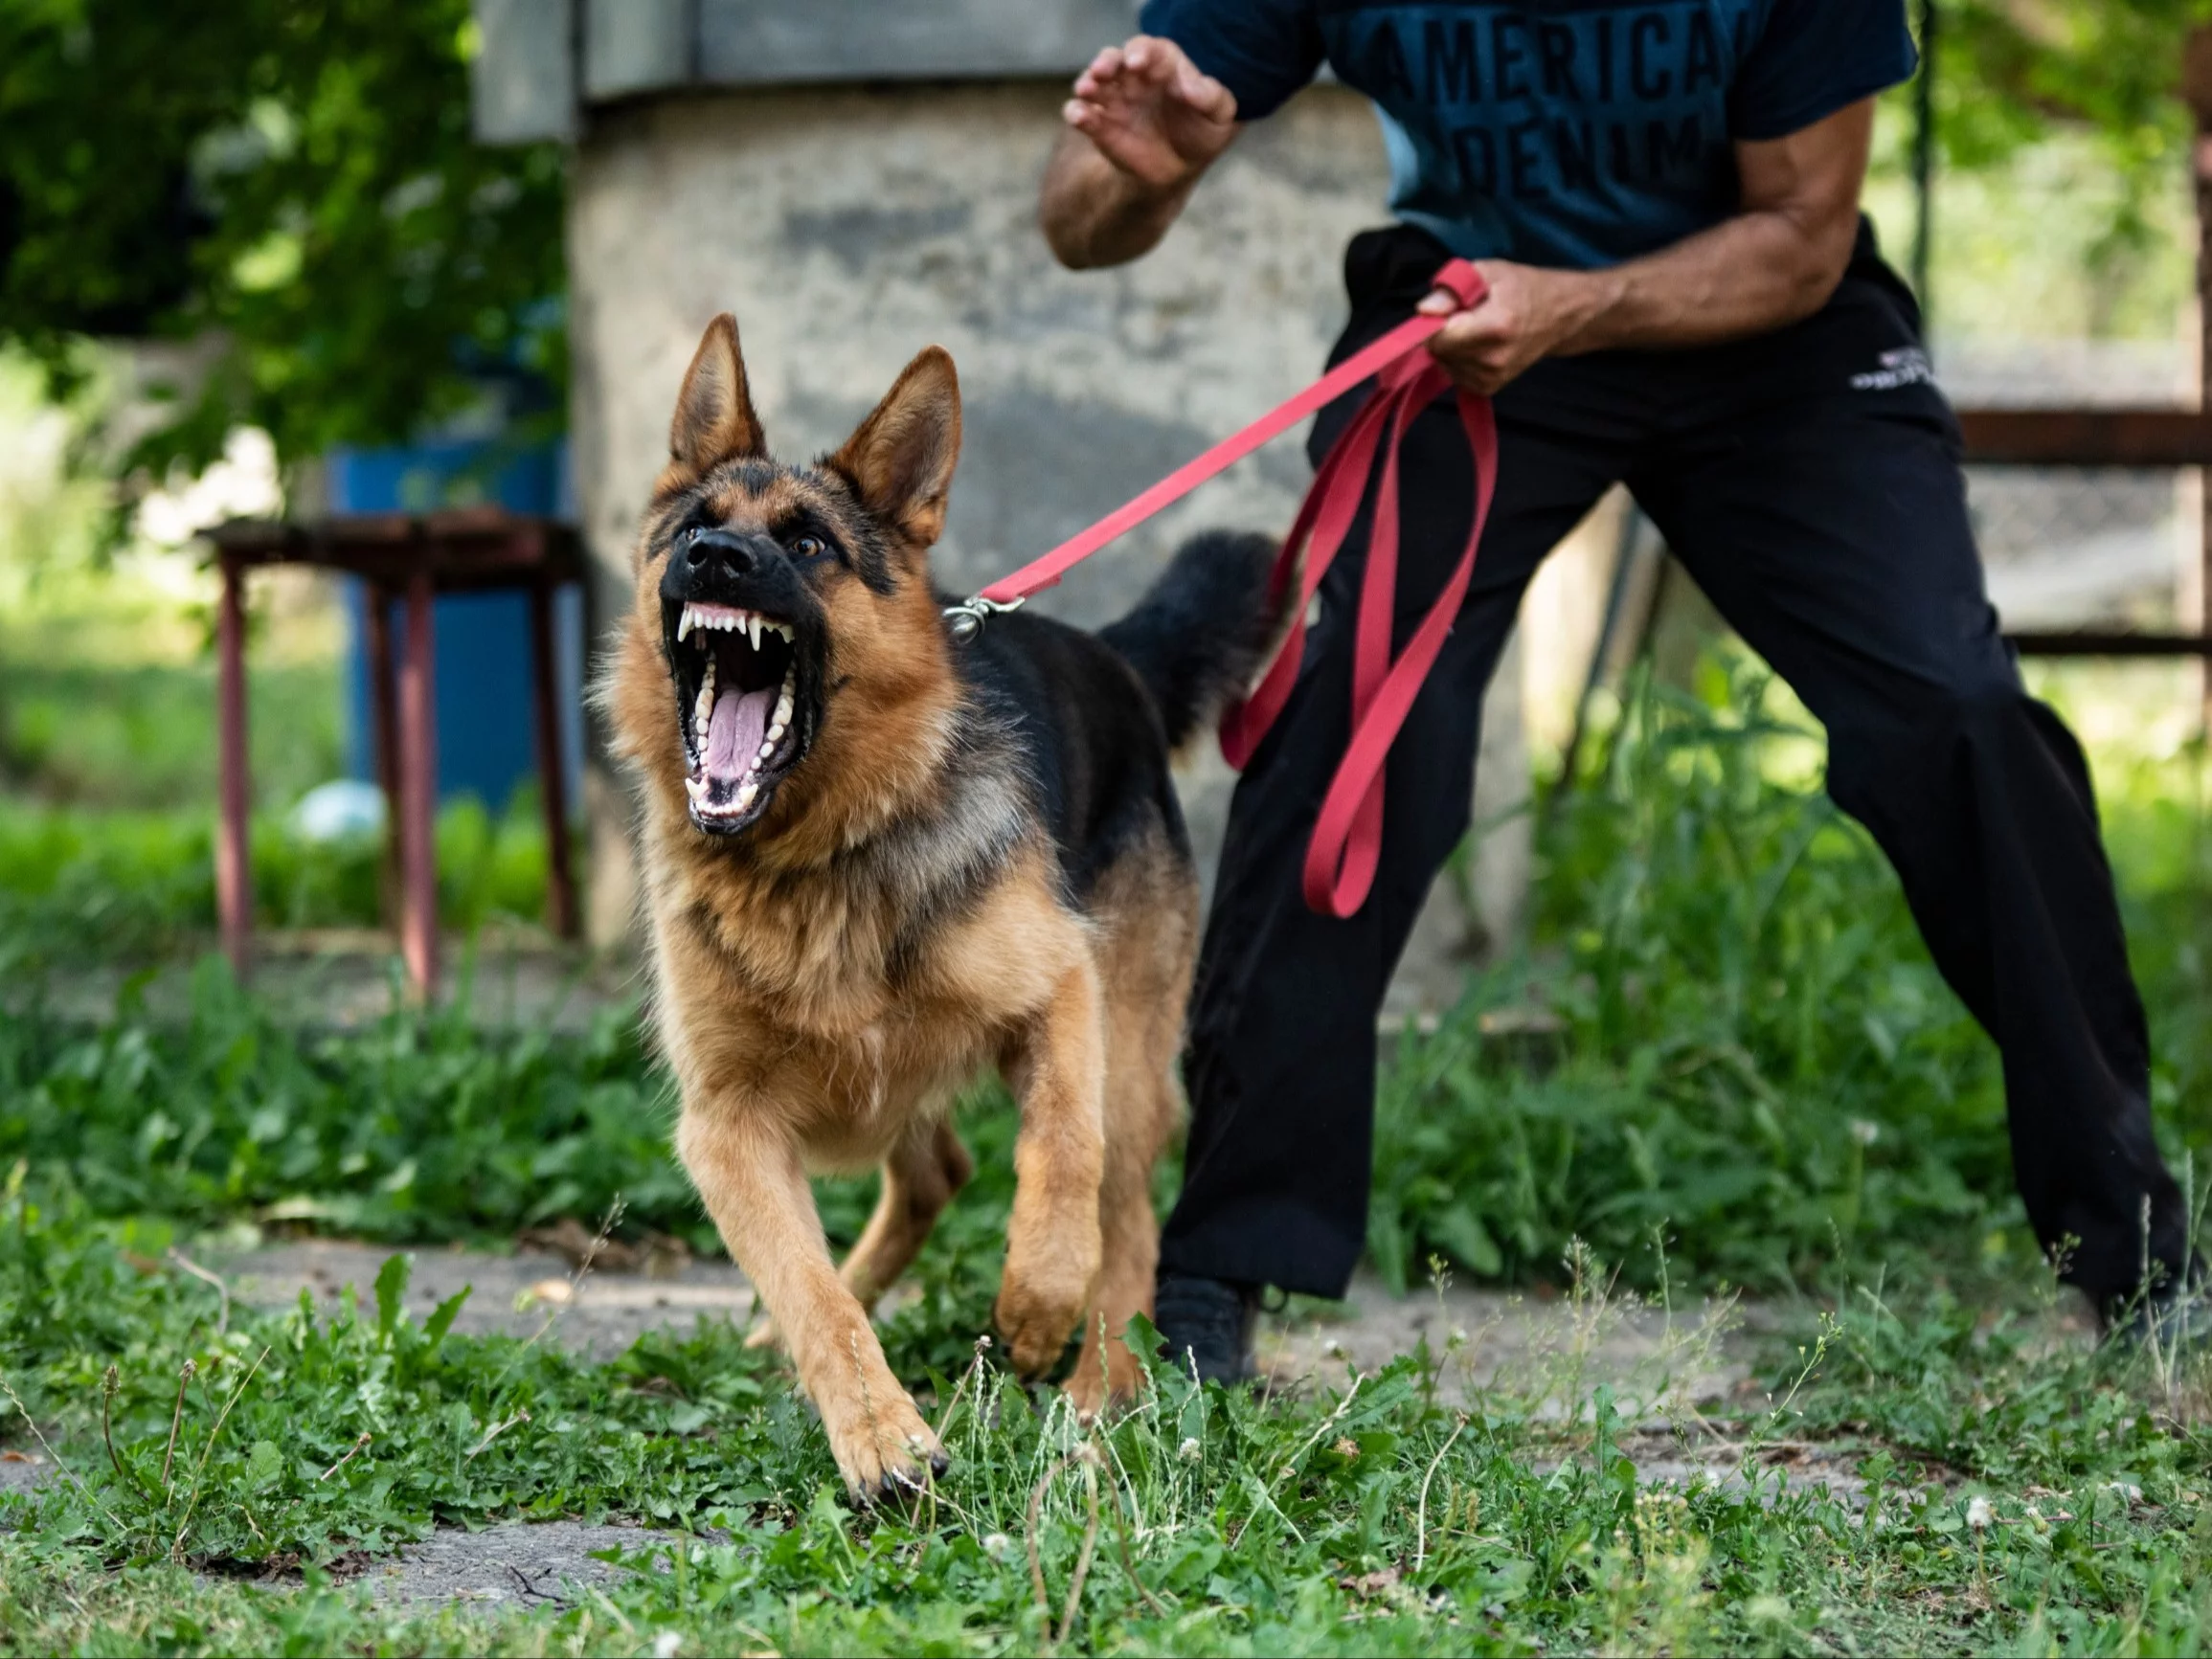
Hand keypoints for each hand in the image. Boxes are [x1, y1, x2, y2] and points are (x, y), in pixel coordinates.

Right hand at [1064, 35, 1237, 192]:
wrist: (1180, 168)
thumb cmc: (1202, 132)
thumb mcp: (1219, 116)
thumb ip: (1211, 97)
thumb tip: (1191, 88)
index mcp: (1163, 66)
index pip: (1149, 50)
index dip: (1141, 51)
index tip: (1138, 62)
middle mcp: (1134, 78)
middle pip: (1115, 59)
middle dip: (1107, 61)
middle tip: (1102, 70)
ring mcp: (1115, 100)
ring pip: (1093, 82)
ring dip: (1086, 82)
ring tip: (1087, 90)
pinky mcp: (1100, 125)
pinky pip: (1082, 114)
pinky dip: (1076, 112)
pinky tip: (1079, 116)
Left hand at [1418, 262, 1604, 395]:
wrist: (1558, 316)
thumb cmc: (1522, 288)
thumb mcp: (1489, 273)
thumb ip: (1453, 289)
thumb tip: (1424, 310)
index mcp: (1495, 327)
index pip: (1438, 337)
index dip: (1434, 321)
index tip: (1449, 308)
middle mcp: (1493, 360)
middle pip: (1439, 351)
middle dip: (1443, 332)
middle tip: (1466, 315)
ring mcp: (1491, 378)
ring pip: (1443, 363)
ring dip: (1450, 346)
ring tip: (1476, 329)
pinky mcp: (1488, 389)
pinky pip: (1454, 374)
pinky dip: (1458, 359)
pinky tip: (1477, 345)